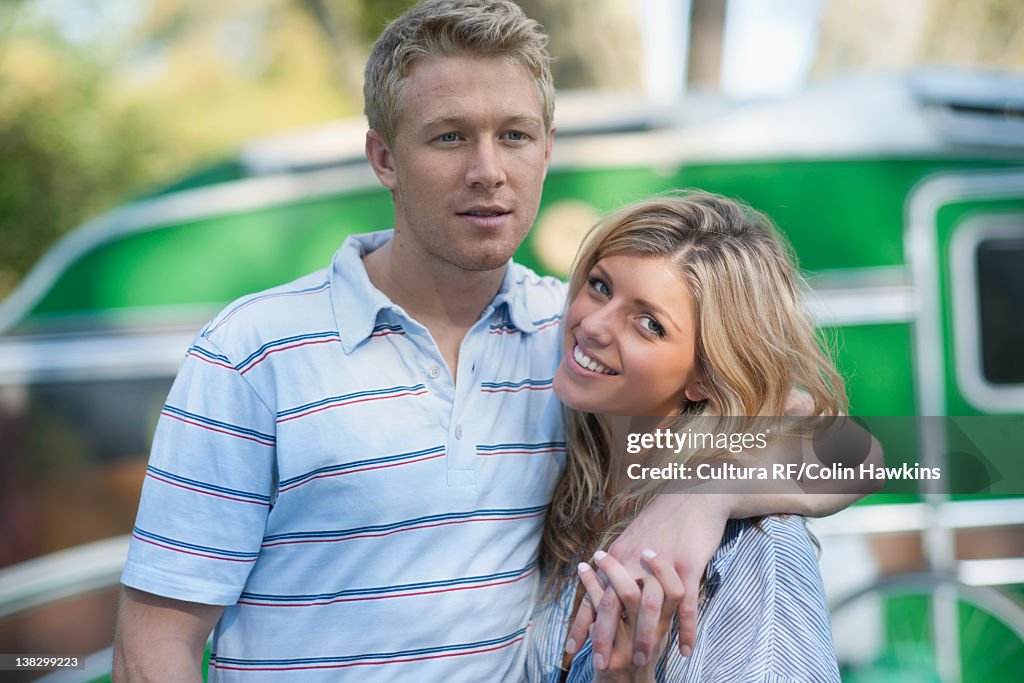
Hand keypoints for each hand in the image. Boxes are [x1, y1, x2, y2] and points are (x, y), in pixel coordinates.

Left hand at [566, 493, 729, 664]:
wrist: (694, 495)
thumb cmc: (663, 517)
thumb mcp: (633, 536)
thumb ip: (618, 561)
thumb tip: (600, 579)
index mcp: (620, 555)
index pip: (596, 595)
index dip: (583, 623)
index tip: (570, 648)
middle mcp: (636, 561)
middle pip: (616, 604)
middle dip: (606, 637)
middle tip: (600, 664)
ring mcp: (663, 564)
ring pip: (649, 607)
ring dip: (644, 636)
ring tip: (641, 661)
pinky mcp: (689, 566)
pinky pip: (686, 603)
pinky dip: (685, 629)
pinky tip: (685, 649)